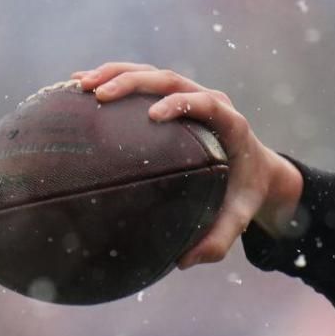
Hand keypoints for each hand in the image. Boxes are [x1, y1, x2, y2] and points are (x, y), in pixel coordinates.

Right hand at [69, 62, 303, 267]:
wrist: (257, 168)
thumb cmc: (245, 193)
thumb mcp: (239, 217)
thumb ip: (219, 239)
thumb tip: (185, 262)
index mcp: (230, 125)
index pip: (206, 103)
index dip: (182, 103)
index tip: (155, 115)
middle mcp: (210, 102)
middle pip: (171, 80)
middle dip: (135, 82)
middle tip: (100, 94)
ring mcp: (191, 95)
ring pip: (153, 74)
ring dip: (116, 73)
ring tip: (80, 84)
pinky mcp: (175, 97)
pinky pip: (143, 80)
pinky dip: (113, 77)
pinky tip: (77, 85)